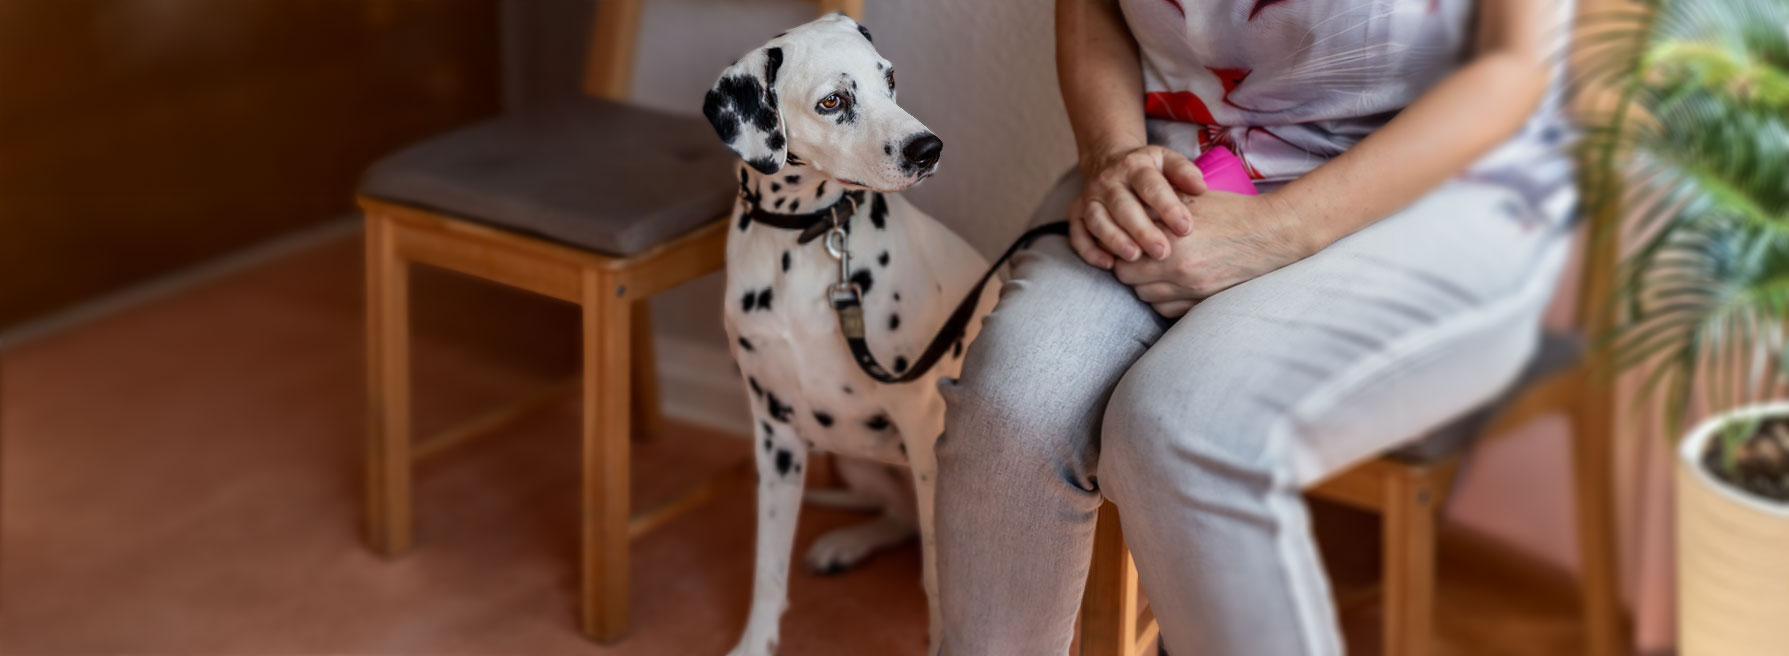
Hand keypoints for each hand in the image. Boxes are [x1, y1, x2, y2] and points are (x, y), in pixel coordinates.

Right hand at [1068, 145, 1206, 267]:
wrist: (1108, 161)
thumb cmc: (1147, 169)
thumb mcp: (1167, 161)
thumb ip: (1184, 172)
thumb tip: (1200, 188)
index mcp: (1134, 166)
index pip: (1150, 185)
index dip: (1167, 206)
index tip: (1186, 228)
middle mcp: (1108, 181)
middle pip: (1122, 205)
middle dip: (1142, 230)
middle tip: (1163, 252)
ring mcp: (1089, 197)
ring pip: (1097, 219)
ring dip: (1114, 240)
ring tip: (1134, 257)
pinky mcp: (1076, 213)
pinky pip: (1077, 233)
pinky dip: (1089, 250)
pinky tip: (1108, 264)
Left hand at [1113, 191, 1314, 316]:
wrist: (1270, 234)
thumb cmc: (1230, 210)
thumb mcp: (1190, 197)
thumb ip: (1156, 204)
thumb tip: (1127, 209)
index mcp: (1171, 240)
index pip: (1124, 254)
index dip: (1121, 247)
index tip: (1126, 241)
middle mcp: (1178, 268)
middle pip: (1129, 279)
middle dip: (1128, 267)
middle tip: (1135, 255)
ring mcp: (1191, 289)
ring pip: (1146, 297)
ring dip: (1144, 284)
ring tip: (1153, 268)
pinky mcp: (1203, 301)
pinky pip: (1167, 310)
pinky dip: (1163, 299)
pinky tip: (1169, 283)